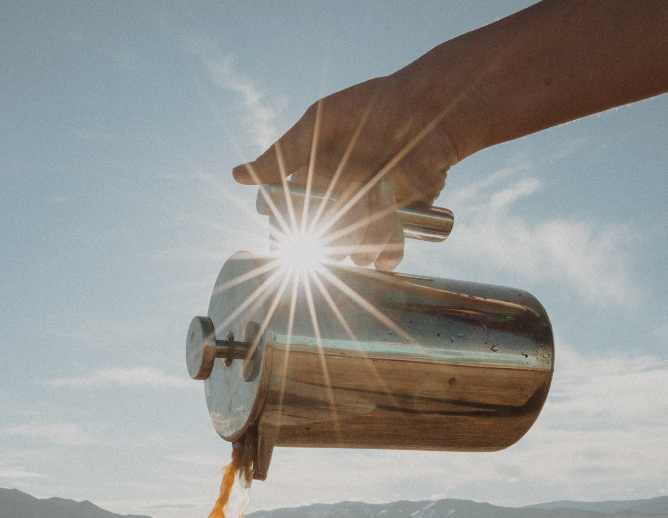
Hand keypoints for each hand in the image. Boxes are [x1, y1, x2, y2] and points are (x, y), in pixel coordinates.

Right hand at [233, 66, 459, 270]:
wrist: (431, 111)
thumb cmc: (372, 109)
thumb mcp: (321, 124)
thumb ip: (282, 154)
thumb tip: (236, 175)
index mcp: (315, 187)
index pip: (290, 226)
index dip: (290, 232)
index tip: (298, 225)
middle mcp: (338, 209)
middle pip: (322, 246)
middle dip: (334, 229)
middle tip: (351, 197)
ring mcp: (368, 221)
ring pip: (354, 254)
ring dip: (365, 236)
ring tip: (381, 197)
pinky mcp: (398, 228)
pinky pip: (385, 258)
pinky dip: (389, 252)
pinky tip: (394, 227)